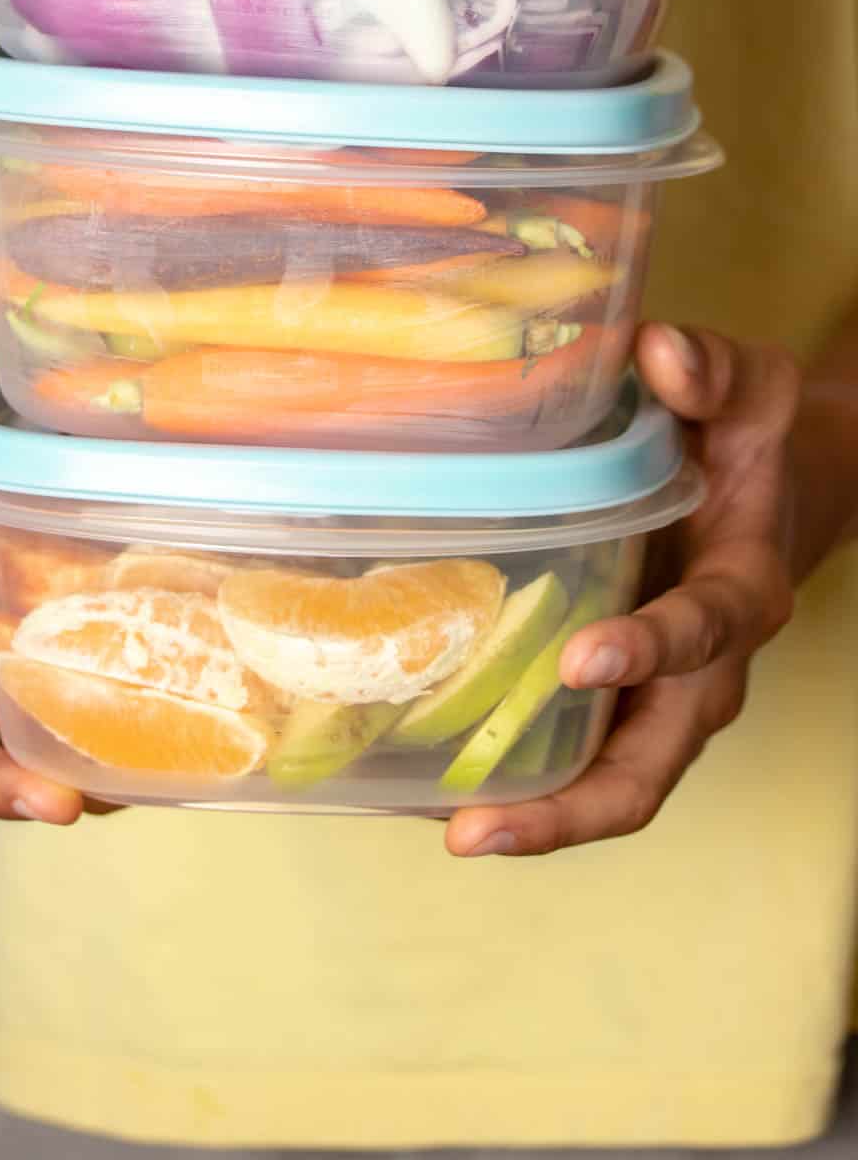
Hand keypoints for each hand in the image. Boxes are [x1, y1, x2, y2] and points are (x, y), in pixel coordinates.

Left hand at [445, 324, 799, 857]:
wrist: (764, 490)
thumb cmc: (745, 442)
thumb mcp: (747, 392)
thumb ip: (709, 371)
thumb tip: (656, 351)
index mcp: (739, 593)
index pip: (700, 634)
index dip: (648, 652)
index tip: (584, 659)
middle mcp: (701, 672)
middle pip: (647, 769)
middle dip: (569, 809)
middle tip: (480, 829)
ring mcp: (653, 698)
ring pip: (606, 785)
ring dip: (531, 819)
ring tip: (446, 833)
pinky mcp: (610, 699)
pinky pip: (567, 758)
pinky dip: (509, 783)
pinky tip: (421, 789)